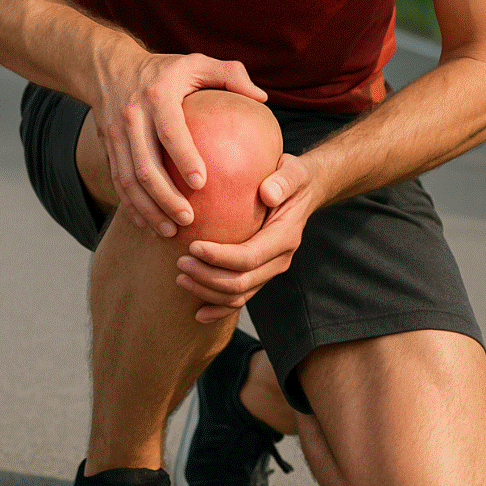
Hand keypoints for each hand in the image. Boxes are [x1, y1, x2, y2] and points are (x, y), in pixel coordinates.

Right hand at [94, 48, 265, 237]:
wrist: (109, 68)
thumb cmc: (166, 69)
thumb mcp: (197, 62)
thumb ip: (231, 75)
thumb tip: (263, 98)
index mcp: (158, 95)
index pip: (170, 131)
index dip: (184, 158)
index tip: (203, 184)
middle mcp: (132, 117)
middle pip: (145, 165)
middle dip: (166, 197)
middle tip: (189, 220)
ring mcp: (116, 135)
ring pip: (128, 181)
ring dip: (148, 209)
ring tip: (171, 231)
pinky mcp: (108, 148)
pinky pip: (117, 183)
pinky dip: (131, 208)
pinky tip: (149, 226)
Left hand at [175, 153, 322, 321]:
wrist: (305, 192)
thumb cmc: (292, 178)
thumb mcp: (292, 171)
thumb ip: (282, 181)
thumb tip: (267, 193)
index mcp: (285, 236)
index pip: (249, 257)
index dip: (220, 257)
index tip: (193, 247)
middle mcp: (280, 259)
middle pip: (241, 282)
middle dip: (207, 277)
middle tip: (179, 262)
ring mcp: (270, 270)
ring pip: (238, 295)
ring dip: (207, 292)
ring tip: (181, 277)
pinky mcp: (261, 273)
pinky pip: (240, 298)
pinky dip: (219, 308)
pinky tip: (198, 313)